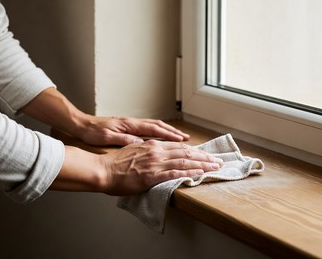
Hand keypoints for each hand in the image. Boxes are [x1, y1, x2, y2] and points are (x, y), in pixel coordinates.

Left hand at [78, 116, 189, 145]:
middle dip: (172, 131)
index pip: (153, 128)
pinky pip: (148, 128)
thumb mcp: (106, 138)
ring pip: (154, 125)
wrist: (81, 124)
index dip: (168, 134)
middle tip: (186, 138)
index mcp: (129, 125)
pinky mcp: (127, 127)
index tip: (181, 139)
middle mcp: (132, 122)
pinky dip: (158, 132)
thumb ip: (123, 139)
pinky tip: (161, 138)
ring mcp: (131, 124)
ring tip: (178, 138)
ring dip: (167, 131)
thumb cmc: (92, 132)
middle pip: (157, 125)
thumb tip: (140, 142)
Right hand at [100, 140, 222, 194]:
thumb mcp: (135, 150)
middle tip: (217, 161)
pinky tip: (200, 174)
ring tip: (215, 167)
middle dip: (204, 157)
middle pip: (186, 153)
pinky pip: (175, 174)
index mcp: (153, 145)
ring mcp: (155, 163)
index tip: (206, 154)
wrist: (103, 170)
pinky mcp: (151, 176)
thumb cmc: (116, 163)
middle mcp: (157, 151)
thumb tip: (159, 153)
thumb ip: (149, 151)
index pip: (180, 148)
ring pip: (185, 162)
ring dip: (202, 164)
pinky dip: (189, 173)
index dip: (195, 151)